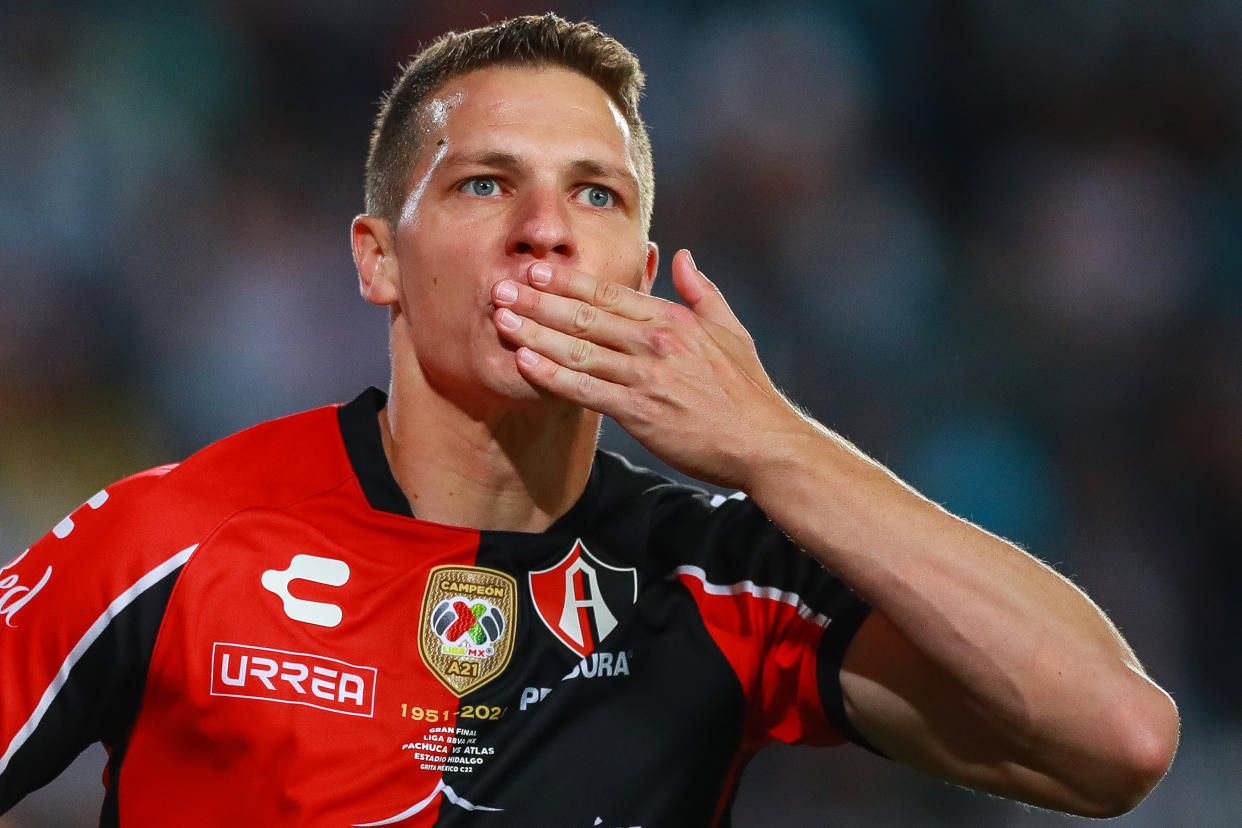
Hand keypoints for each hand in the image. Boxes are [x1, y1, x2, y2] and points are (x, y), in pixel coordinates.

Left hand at [490, 249, 809, 489]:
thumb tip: (681, 255)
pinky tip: (523, 363)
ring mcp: (646, 377)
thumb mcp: (730, 330)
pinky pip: (585, 390)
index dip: (567, 280)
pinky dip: (552, 375)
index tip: (535, 268)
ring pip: (578, 349)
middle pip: (584, 315)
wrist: (763, 443)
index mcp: (673, 319)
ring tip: (499, 320)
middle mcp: (656, 342)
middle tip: (499, 287)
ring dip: (534, 333)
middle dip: (537, 300)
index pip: (609, 293)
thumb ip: (702, 291)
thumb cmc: (747, 391)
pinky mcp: (639, 412)